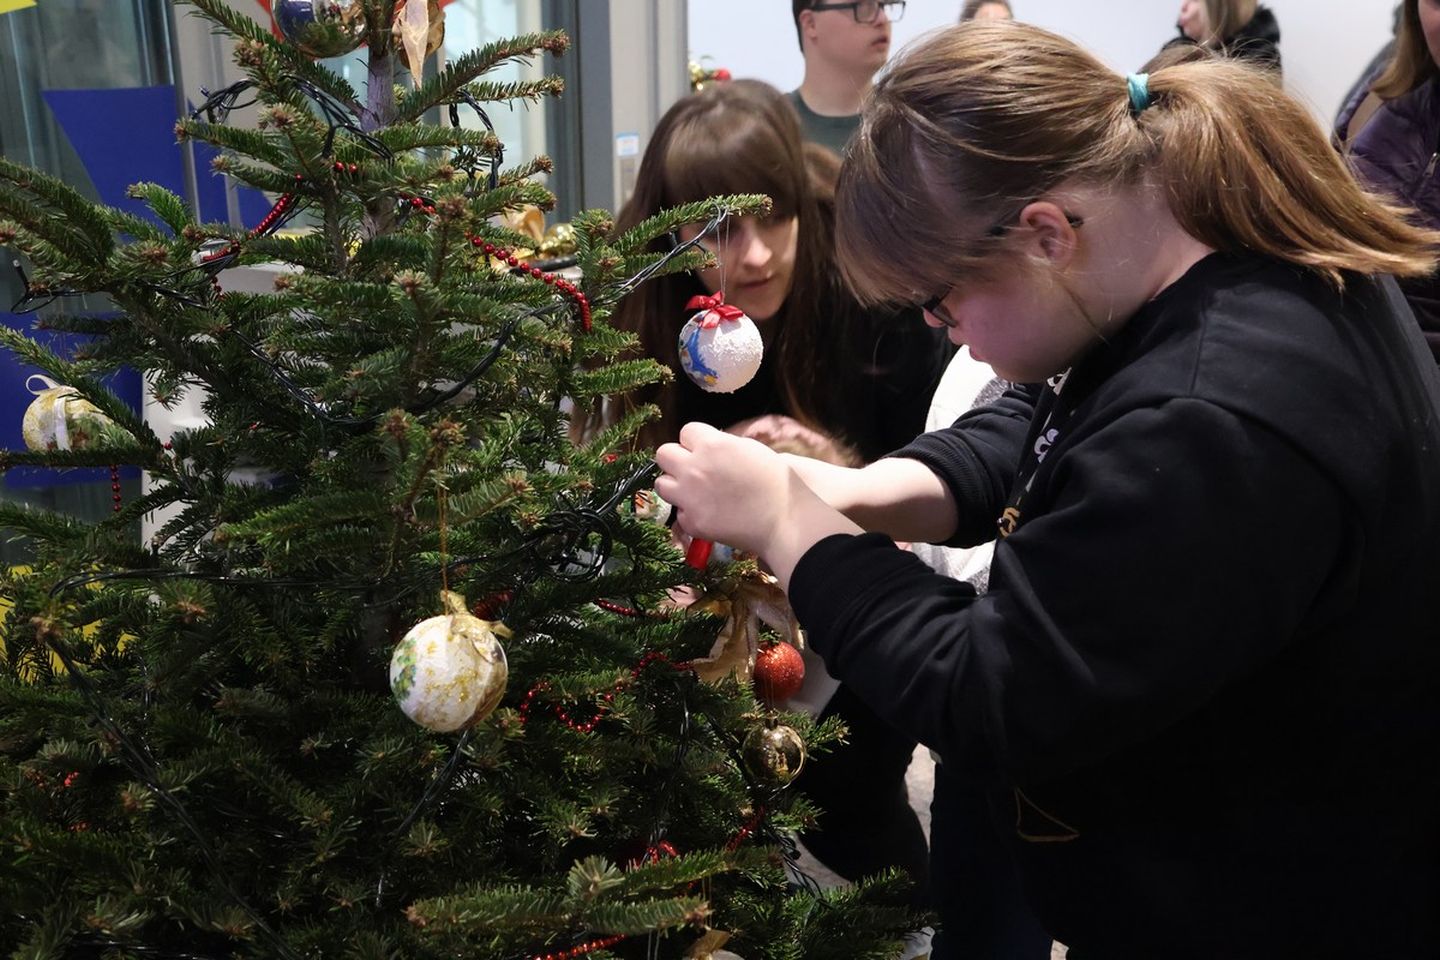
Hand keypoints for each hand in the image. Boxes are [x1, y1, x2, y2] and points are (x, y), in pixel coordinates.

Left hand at [656, 422, 864, 587]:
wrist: (784, 518)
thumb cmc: (776, 480)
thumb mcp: (750, 449)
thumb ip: (723, 445)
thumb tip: (708, 447)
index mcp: (712, 445)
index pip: (685, 431)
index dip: (696, 441)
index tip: (706, 451)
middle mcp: (694, 468)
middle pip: (663, 454)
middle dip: (677, 460)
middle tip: (693, 470)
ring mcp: (690, 497)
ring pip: (661, 484)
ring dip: (676, 486)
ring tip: (694, 493)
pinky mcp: (692, 522)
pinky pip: (679, 514)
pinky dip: (690, 514)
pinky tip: (709, 515)